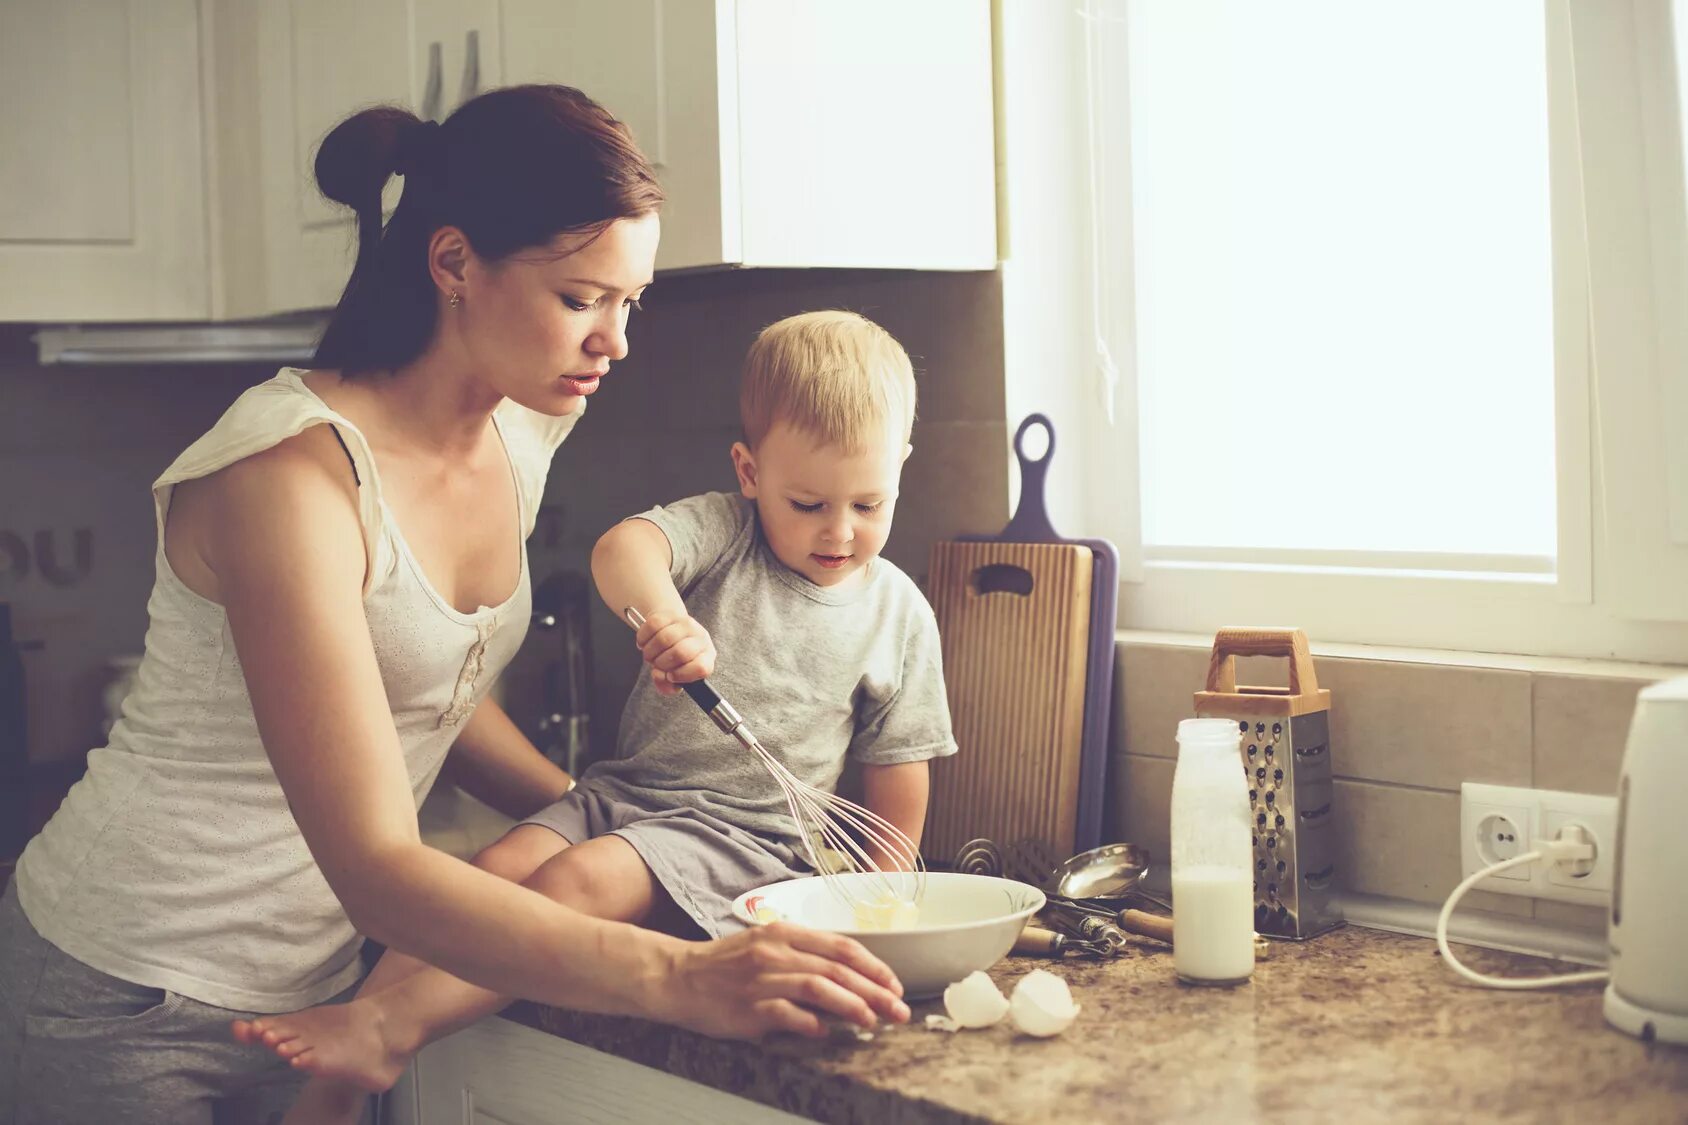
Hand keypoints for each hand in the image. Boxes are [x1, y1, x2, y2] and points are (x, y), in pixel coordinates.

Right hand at [632, 608, 715, 695]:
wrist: (669, 630)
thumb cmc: (674, 658)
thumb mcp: (675, 676)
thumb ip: (668, 686)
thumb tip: (663, 680)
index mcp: (706, 656)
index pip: (701, 668)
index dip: (682, 675)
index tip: (670, 676)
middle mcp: (701, 638)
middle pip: (680, 653)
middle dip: (661, 664)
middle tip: (656, 664)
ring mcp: (687, 623)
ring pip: (663, 639)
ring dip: (650, 652)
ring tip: (650, 655)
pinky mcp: (671, 614)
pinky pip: (652, 625)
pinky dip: (643, 638)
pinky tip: (644, 643)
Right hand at [652, 922, 909, 1039]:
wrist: (677, 977)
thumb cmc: (725, 965)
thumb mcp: (766, 944)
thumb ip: (804, 956)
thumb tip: (847, 977)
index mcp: (785, 933)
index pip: (842, 946)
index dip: (874, 966)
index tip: (895, 985)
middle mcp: (776, 952)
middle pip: (838, 969)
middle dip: (875, 990)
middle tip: (898, 1009)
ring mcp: (761, 979)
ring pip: (818, 987)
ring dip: (852, 1005)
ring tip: (873, 1021)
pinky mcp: (747, 1007)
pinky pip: (786, 1014)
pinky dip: (810, 1023)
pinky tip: (826, 1032)